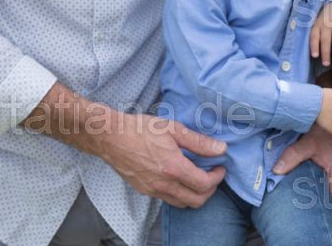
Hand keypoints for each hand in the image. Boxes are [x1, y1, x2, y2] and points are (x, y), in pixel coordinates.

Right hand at [99, 114, 226, 207]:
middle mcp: (163, 184)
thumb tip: (221, 149)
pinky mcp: (144, 190)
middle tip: (212, 174)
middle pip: (196, 200)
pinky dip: (180, 193)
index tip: (220, 167)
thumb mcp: (173, 128)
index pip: (204, 184)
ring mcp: (152, 190)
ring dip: (195, 194)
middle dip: (210, 190)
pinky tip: (179, 177)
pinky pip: (168, 199)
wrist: (111, 137)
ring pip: (182, 203)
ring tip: (198, 176)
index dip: (217, 177)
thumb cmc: (141, 129)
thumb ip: (198, 141)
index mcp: (173, 168)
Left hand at [273, 125, 331, 212]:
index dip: (324, 215)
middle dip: (321, 210)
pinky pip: (331, 185)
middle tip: (304, 219)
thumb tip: (276, 171)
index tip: (310, 222)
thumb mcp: (305, 143)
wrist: (327, 118)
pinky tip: (309, 193)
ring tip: (305, 210)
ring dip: (321, 200)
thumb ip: (292, 156)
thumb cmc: (319, 132)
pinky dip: (322, 190)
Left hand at [310, 1, 331, 65]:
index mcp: (317, 25)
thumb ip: (316, 35)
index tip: (315, 56)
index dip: (314, 46)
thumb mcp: (317, 24)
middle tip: (326, 64)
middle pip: (325, 39)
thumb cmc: (324, 20)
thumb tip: (314, 54)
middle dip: (326, 52)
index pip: (314, 36)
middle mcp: (326, 25)